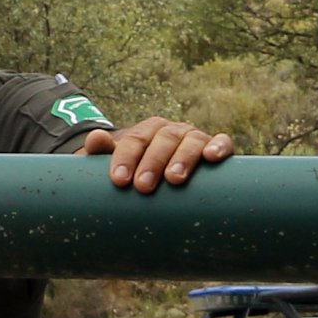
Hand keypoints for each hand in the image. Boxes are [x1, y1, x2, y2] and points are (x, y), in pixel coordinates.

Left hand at [87, 118, 232, 192]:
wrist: (165, 176)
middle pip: (162, 140)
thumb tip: (95, 138)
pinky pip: (223, 142)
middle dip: (152, 162)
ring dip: (183, 158)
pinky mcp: (218, 148)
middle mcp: (172, 132)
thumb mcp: (119, 164)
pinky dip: (219, 146)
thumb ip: (104, 152)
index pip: (135, 140)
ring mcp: (195, 139)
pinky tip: (211, 157)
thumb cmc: (139, 174)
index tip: (119, 180)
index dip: (125, 158)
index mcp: (147, 132)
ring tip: (174, 179)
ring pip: (191, 141)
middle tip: (143, 186)